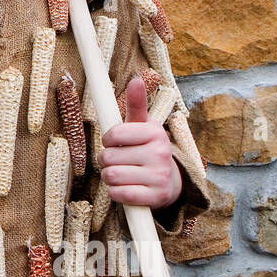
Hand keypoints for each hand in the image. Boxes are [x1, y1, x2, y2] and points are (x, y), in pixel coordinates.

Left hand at [97, 77, 181, 208]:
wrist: (170, 181)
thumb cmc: (147, 148)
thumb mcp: (143, 126)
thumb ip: (136, 104)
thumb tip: (136, 79)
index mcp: (154, 132)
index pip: (113, 135)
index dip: (108, 141)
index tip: (114, 143)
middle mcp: (160, 153)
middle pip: (108, 157)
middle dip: (106, 161)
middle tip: (118, 161)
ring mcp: (159, 176)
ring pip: (111, 176)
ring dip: (109, 178)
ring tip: (122, 174)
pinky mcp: (156, 197)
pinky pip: (119, 194)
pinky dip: (115, 193)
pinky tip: (125, 188)